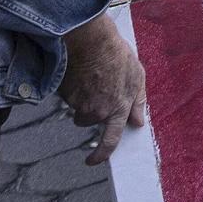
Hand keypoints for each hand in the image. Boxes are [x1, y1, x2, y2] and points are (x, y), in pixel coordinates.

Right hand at [59, 11, 149, 162]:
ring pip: (77, 110)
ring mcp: (79, 104)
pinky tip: (78, 72)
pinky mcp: (64, 96)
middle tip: (94, 89)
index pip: (111, 140)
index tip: (93, 161)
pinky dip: (71, 89)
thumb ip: (138, 102)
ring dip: (80, 100)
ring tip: (88, 77)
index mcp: (118, 108)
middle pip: (88, 121)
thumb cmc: (117, 55)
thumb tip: (138, 122)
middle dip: (89, 111)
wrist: (91, 40)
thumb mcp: (137, 76)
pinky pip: (66, 97)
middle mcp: (98, 111)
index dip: (102, 154)